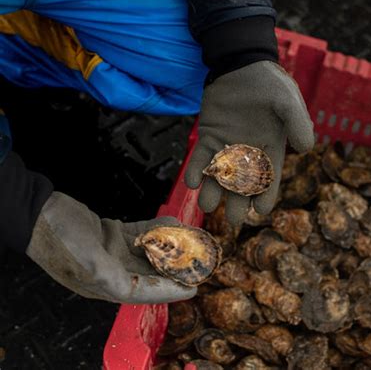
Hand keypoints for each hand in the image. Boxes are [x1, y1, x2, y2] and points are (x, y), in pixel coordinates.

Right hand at [26, 192, 195, 303]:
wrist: (39, 212)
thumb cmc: (58, 237)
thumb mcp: (84, 259)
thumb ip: (108, 275)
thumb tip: (131, 289)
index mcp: (105, 284)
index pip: (144, 292)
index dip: (170, 291)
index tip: (192, 288)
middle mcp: (112, 271)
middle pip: (151, 273)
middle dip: (175, 268)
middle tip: (198, 263)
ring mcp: (112, 253)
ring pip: (148, 252)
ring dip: (169, 246)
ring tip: (190, 239)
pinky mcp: (112, 236)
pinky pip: (140, 234)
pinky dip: (155, 229)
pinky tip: (171, 222)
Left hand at [185, 61, 313, 223]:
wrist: (241, 64)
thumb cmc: (269, 83)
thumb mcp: (288, 100)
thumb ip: (297, 123)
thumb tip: (307, 149)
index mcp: (270, 148)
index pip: (269, 178)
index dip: (266, 195)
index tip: (261, 211)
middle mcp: (248, 152)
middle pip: (243, 184)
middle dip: (238, 202)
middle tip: (233, 220)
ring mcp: (226, 145)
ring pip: (219, 175)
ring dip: (213, 191)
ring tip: (207, 205)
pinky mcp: (208, 136)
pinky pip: (201, 157)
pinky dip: (196, 169)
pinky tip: (193, 181)